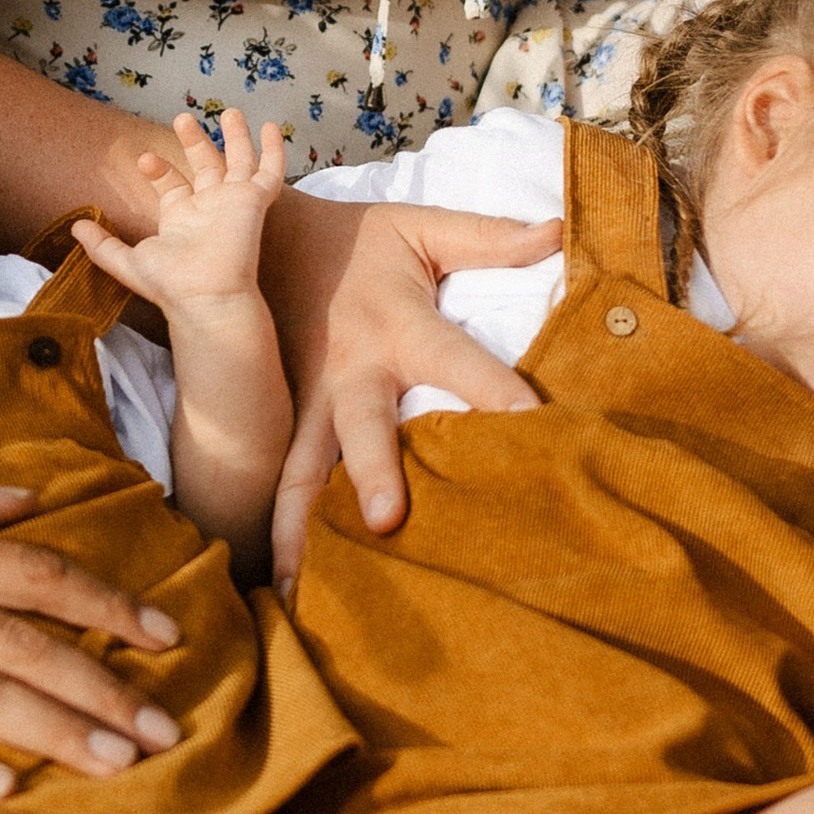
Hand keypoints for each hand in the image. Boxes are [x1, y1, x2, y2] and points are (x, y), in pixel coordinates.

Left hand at [71, 110, 285, 311]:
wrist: (206, 297)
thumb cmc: (170, 284)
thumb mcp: (126, 262)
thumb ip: (101, 246)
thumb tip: (75, 228)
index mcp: (182, 219)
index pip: (173, 184)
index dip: (159, 168)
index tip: (143, 159)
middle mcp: (209, 208)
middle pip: (206, 166)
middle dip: (195, 141)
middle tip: (181, 118)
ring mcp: (233, 203)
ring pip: (240, 163)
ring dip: (236, 137)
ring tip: (231, 111)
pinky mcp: (254, 201)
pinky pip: (270, 172)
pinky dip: (273, 150)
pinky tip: (270, 127)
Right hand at [260, 190, 562, 579]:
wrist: (253, 240)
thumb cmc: (355, 241)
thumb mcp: (419, 226)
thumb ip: (488, 237)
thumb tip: (560, 230)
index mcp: (396, 325)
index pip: (454, 359)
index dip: (493, 389)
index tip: (533, 423)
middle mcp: (350, 373)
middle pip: (361, 428)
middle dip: (371, 473)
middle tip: (384, 522)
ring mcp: (308, 404)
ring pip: (300, 470)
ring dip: (301, 527)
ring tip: (303, 587)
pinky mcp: (282, 425)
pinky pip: (281, 480)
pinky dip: (280, 531)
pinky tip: (285, 585)